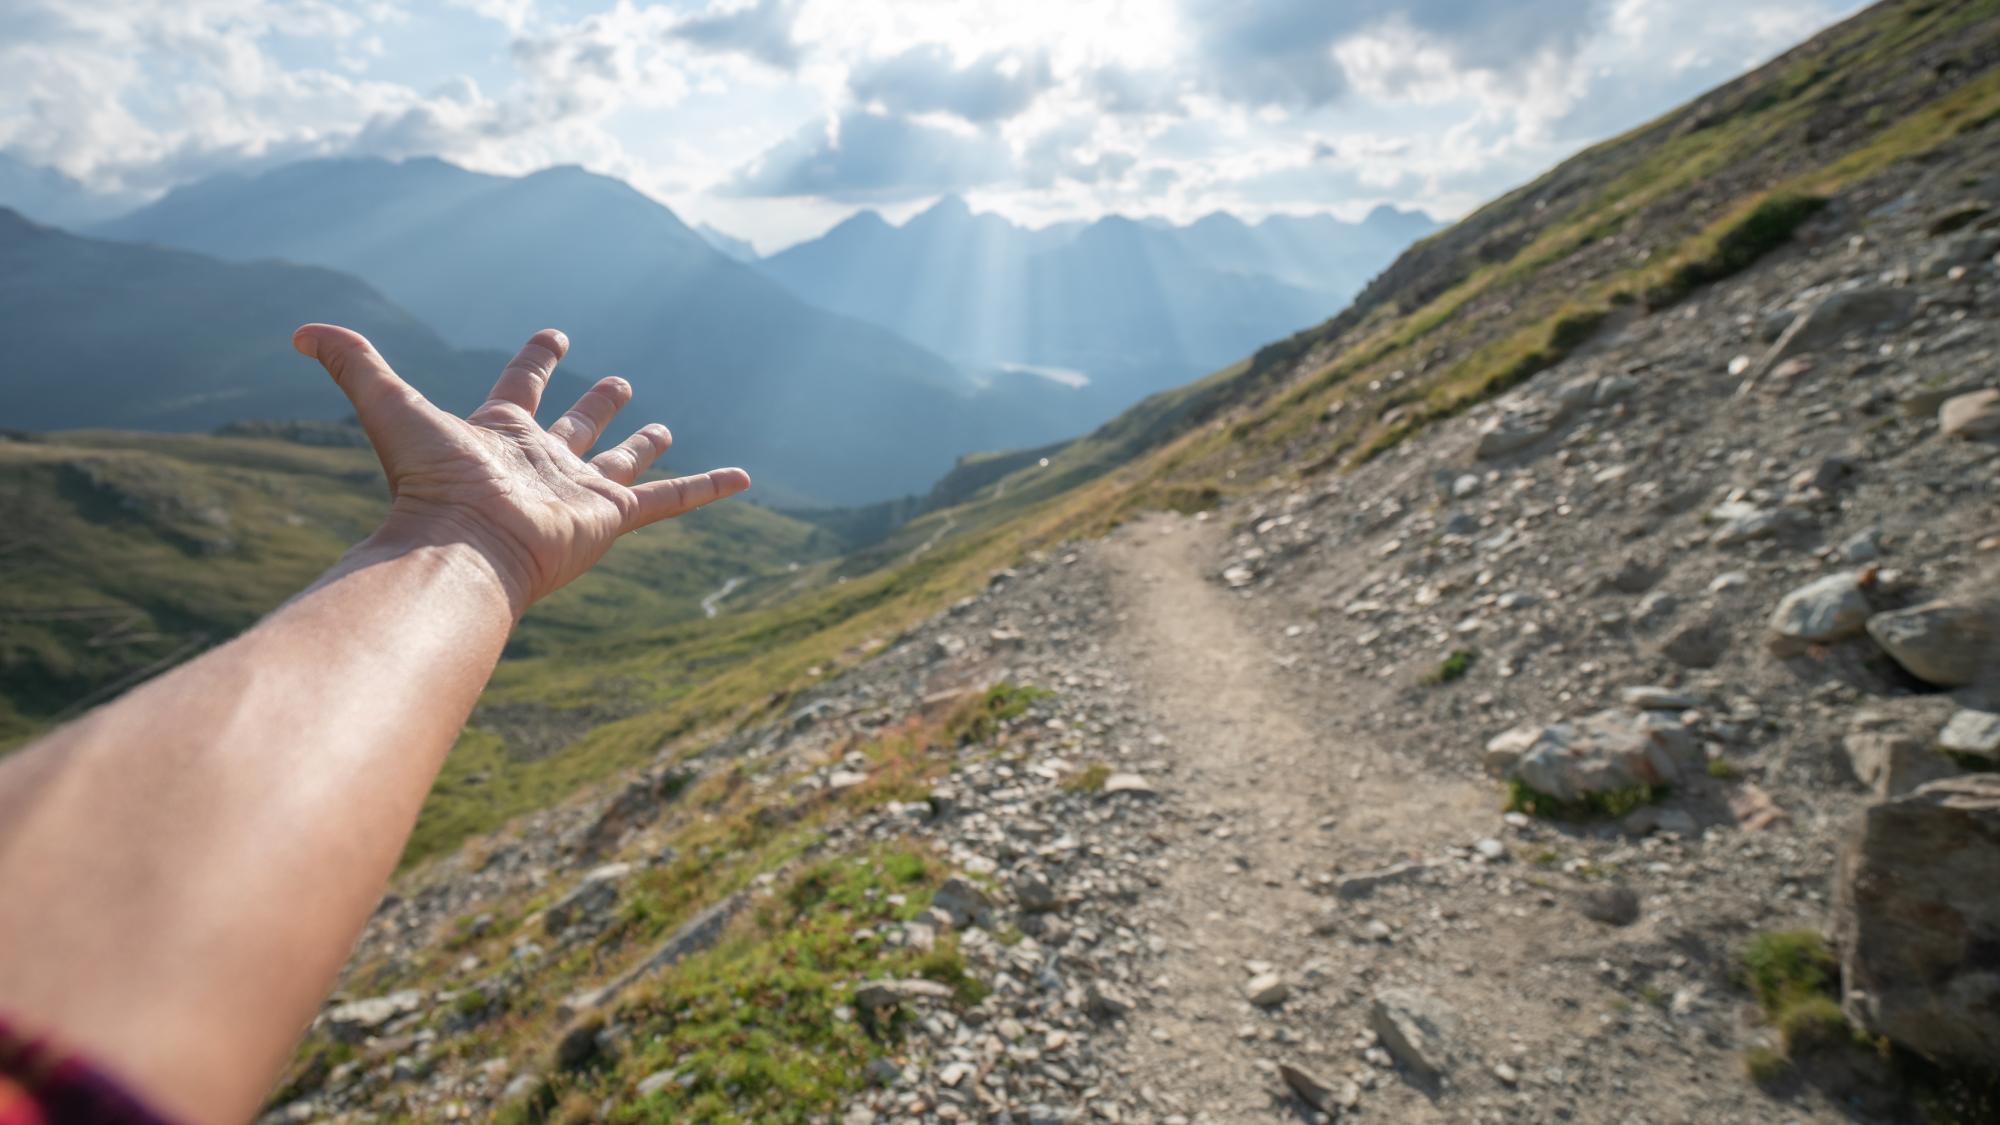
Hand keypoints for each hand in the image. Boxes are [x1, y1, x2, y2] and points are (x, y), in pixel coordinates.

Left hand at [293, 324, 748, 614]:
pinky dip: (707, 488)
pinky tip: (743, 477)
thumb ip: (353, 363)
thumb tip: (301, 331)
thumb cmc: (428, 481)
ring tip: (663, 426)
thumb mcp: (389, 405)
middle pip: (576, 425)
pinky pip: (670, 499)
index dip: (539, 359)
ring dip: (641, 444)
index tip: (556, 335)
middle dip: (595, 403)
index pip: (523, 386)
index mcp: (499, 433)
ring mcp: (579, 491)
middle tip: (619, 382)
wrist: (464, 545)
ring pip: (621, 461)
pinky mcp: (612, 517)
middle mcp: (542, 461)